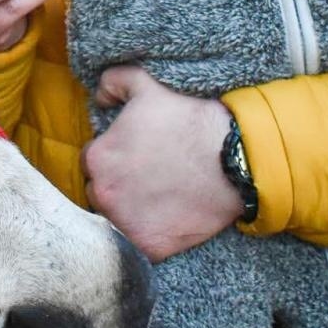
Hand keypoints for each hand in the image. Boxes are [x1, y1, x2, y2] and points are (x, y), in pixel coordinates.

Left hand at [82, 66, 243, 262]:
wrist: (235, 159)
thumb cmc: (191, 120)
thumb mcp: (149, 86)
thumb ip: (114, 81)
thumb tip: (99, 95)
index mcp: (97, 158)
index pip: (93, 163)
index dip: (114, 159)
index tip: (137, 157)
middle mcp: (102, 194)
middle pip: (100, 193)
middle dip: (118, 186)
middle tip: (150, 178)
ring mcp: (125, 223)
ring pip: (115, 220)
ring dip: (130, 212)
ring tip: (161, 198)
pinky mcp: (148, 247)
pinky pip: (138, 246)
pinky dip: (150, 236)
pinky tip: (169, 220)